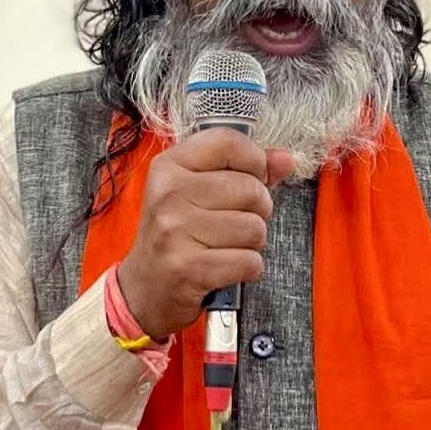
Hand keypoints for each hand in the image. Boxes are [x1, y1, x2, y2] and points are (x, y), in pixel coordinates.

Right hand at [116, 128, 293, 339]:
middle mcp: (169, 194)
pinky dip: (247, 268)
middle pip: (250, 188)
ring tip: (227, 245)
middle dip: (257, 210)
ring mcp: (175, 231)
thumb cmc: (176, 236)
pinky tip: (225, 266)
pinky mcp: (188, 268)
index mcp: (169, 167)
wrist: (145, 288)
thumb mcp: (198, 192)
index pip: (227, 141)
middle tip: (235, 221)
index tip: (253, 176)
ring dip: (252, 242)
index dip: (254, 159)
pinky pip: (250, 261)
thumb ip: (244, 171)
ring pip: (254, 227)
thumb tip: (285, 160)